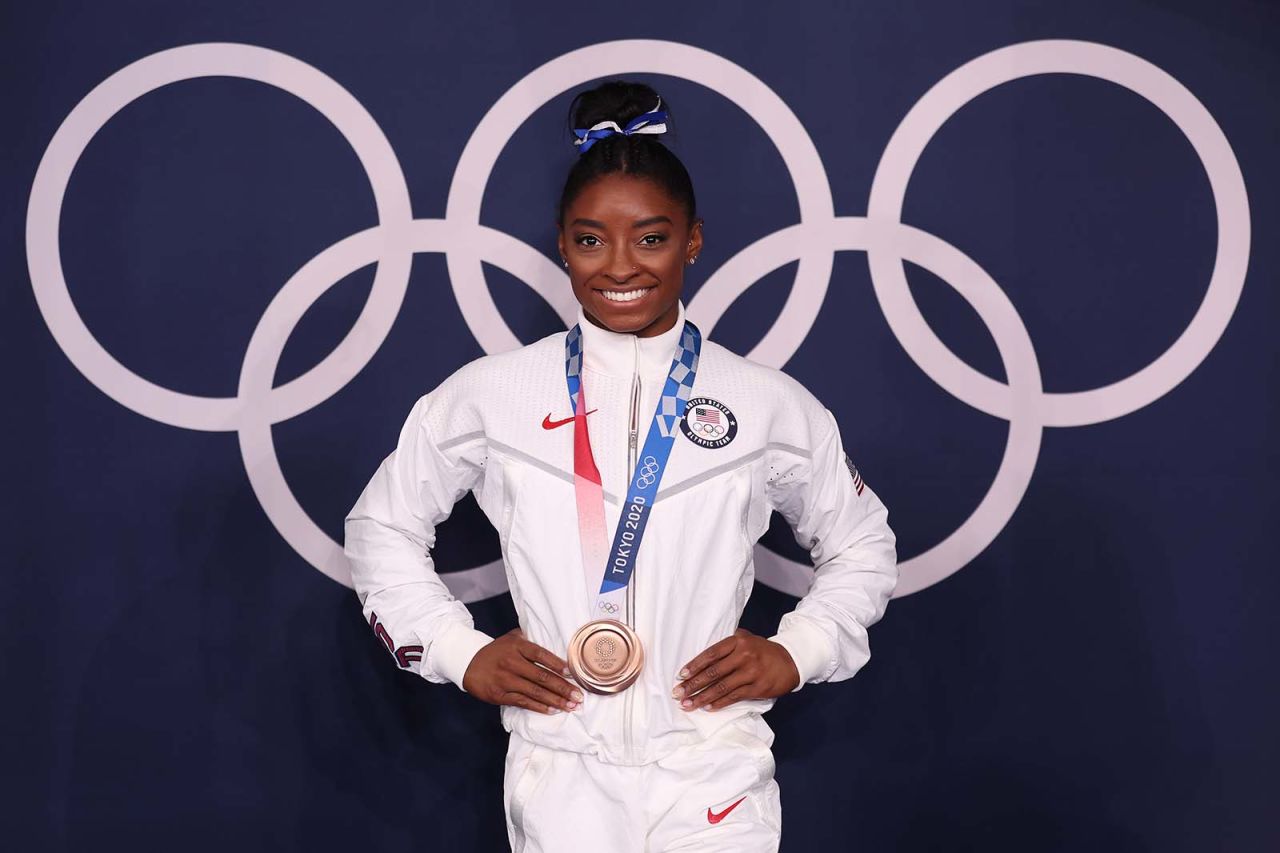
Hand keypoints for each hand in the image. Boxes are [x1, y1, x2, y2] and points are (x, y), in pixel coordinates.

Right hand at [462, 628, 583, 714]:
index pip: (541, 655)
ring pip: (535, 692)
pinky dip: (540, 707)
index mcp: (516, 646)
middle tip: (578, 696)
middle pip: (542, 676)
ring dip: (555, 700)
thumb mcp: (511, 638)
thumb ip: (530, 639)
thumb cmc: (496, 650)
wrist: (468, 662)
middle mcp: (511, 662)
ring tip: (571, 706)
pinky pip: (523, 702)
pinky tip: (553, 710)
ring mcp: (505, 680)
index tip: (572, 673)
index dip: (557, 664)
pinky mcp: (500, 695)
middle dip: (563, 688)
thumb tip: (555, 642)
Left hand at [672, 628, 799, 710]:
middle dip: (693, 684)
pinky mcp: (757, 688)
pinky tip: (707, 707)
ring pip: (721, 687)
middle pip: (713, 672)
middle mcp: (743, 655)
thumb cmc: (763, 651)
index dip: (694, 665)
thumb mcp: (747, 639)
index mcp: (738, 641)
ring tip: (688, 704)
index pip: (710, 654)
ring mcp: (751, 672)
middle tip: (677, 693)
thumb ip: (727, 645)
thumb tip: (703, 658)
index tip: (681, 676)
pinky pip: (733, 697)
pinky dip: (718, 703)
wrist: (791, 661)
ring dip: (702, 697)